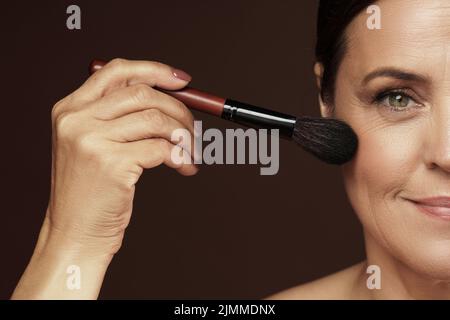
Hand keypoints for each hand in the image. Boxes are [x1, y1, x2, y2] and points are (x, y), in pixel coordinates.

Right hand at [13, 58, 196, 298]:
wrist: (75, 233)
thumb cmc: (91, 190)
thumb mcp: (93, 145)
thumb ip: (121, 118)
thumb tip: (170, 96)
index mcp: (70, 109)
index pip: (117, 72)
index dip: (154, 71)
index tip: (182, 81)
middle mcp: (77, 119)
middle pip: (142, 94)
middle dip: (178, 108)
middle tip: (192, 129)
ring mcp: (92, 140)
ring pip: (156, 120)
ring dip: (183, 135)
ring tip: (190, 151)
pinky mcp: (111, 163)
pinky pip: (161, 148)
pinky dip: (181, 157)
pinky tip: (184, 168)